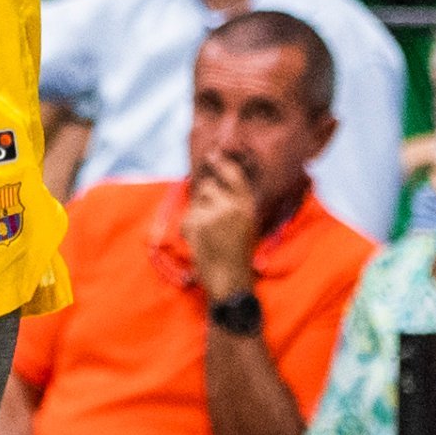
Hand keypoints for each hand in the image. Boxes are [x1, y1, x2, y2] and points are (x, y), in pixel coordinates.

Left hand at [181, 148, 264, 294]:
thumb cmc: (237, 255)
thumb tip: (212, 183)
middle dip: (205, 200)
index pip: (233, 175)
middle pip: (208, 187)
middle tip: (212, 222)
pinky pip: (188, 216)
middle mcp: (233, 206)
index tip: (212, 154)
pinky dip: (190, 227)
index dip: (221, 163)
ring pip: (196, 201)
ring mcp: (214, 213)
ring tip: (209, 234)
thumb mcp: (245, 225)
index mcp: (247, 206)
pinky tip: (201, 241)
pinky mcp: (198, 222)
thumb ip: (234, 203)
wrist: (230, 280)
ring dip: (198, 213)